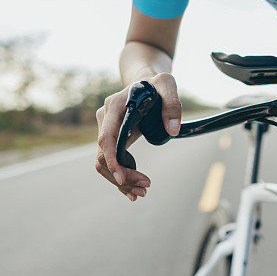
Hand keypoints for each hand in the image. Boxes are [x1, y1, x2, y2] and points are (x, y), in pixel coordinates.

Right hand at [94, 73, 181, 200]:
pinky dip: (120, 178)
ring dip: (121, 181)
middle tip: (145, 188)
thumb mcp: (167, 85)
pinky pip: (110, 162)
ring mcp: (106, 130)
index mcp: (114, 107)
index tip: (123, 178)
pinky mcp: (112, 139)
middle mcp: (104, 119)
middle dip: (122, 176)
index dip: (112, 160)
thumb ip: (172, 103)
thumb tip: (173, 129)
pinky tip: (134, 191)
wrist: (144, 82)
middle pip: (103, 156)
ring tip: (142, 192)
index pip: (106, 138)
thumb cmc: (155, 84)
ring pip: (104, 163)